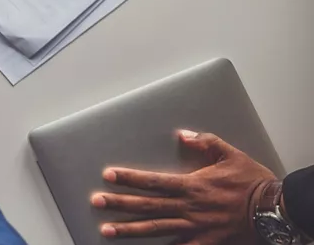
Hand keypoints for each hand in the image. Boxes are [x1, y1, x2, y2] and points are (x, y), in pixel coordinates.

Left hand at [92, 130, 275, 241]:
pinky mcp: (205, 240)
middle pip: (147, 205)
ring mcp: (195, 225)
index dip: (129, 178)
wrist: (273, 208)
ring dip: (130, 229)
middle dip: (119, 203)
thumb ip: (205, 142)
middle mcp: (189, 206)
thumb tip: (182, 135)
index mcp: (192, 185)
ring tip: (107, 230)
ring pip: (156, 228)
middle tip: (96, 201)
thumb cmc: (252, 181)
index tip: (108, 176)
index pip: (153, 181)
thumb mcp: (230, 153)